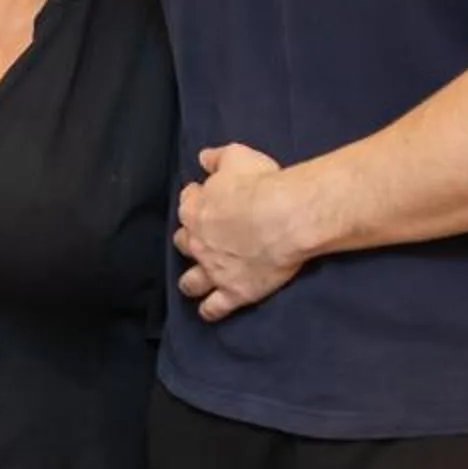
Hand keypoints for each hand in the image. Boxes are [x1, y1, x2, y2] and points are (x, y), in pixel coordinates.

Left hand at [175, 143, 308, 322]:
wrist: (283, 218)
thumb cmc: (261, 183)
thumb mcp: (236, 156)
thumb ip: (217, 158)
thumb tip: (203, 158)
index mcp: (195, 208)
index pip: (187, 203)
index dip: (196, 201)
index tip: (205, 199)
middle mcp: (198, 242)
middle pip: (184, 243)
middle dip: (190, 241)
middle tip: (203, 240)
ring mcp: (213, 270)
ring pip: (191, 280)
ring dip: (191, 281)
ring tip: (193, 282)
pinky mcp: (233, 292)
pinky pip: (214, 308)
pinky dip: (210, 310)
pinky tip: (208, 312)